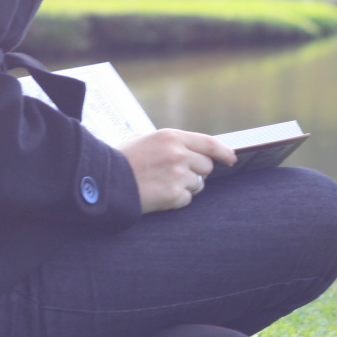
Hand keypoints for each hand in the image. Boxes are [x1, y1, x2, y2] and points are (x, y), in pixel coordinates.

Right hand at [117, 129, 237, 213]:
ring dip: (185, 186)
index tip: (232, 159)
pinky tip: (158, 194)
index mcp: (171, 136)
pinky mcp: (174, 195)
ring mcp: (177, 175)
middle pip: (206, 166)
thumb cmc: (122, 159)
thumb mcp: (145, 140)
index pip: (209, 143)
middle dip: (196, 171)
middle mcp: (178, 154)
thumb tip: (193, 149)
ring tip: (162, 183)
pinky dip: (176, 200)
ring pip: (198, 184)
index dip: (224, 152)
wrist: (105, 181)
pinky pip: (187, 199)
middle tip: (176, 174)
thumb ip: (170, 142)